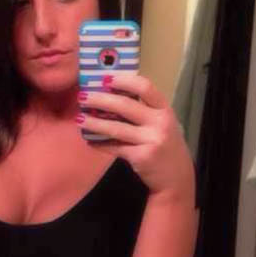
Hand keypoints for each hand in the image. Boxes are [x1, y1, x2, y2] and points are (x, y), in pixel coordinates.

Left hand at [76, 74, 195, 200]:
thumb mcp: (160, 124)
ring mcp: (151, 140)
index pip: (145, 87)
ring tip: (79, 119)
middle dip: (100, 99)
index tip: (105, 79)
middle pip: (125, 105)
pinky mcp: (141, 157)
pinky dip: (99, 144)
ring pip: (116, 128)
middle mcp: (159, 122)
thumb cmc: (164, 145)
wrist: (176, 177)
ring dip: (94, 122)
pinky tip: (89, 141)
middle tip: (82, 96)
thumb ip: (143, 111)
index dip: (123, 81)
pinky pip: (114, 148)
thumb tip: (109, 98)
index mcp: (164, 109)